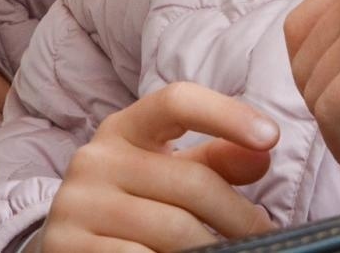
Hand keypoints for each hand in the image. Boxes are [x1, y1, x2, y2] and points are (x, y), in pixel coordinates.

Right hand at [41, 82, 277, 251]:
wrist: (68, 246)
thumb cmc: (134, 205)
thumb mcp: (168, 173)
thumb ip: (215, 160)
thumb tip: (262, 151)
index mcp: (123, 129)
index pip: (177, 102)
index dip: (226, 114)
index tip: (270, 136)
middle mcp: (95, 159)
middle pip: (191, 181)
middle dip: (239, 216)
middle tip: (262, 237)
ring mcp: (78, 205)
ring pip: (174, 230)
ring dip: (213, 249)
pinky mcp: (69, 248)